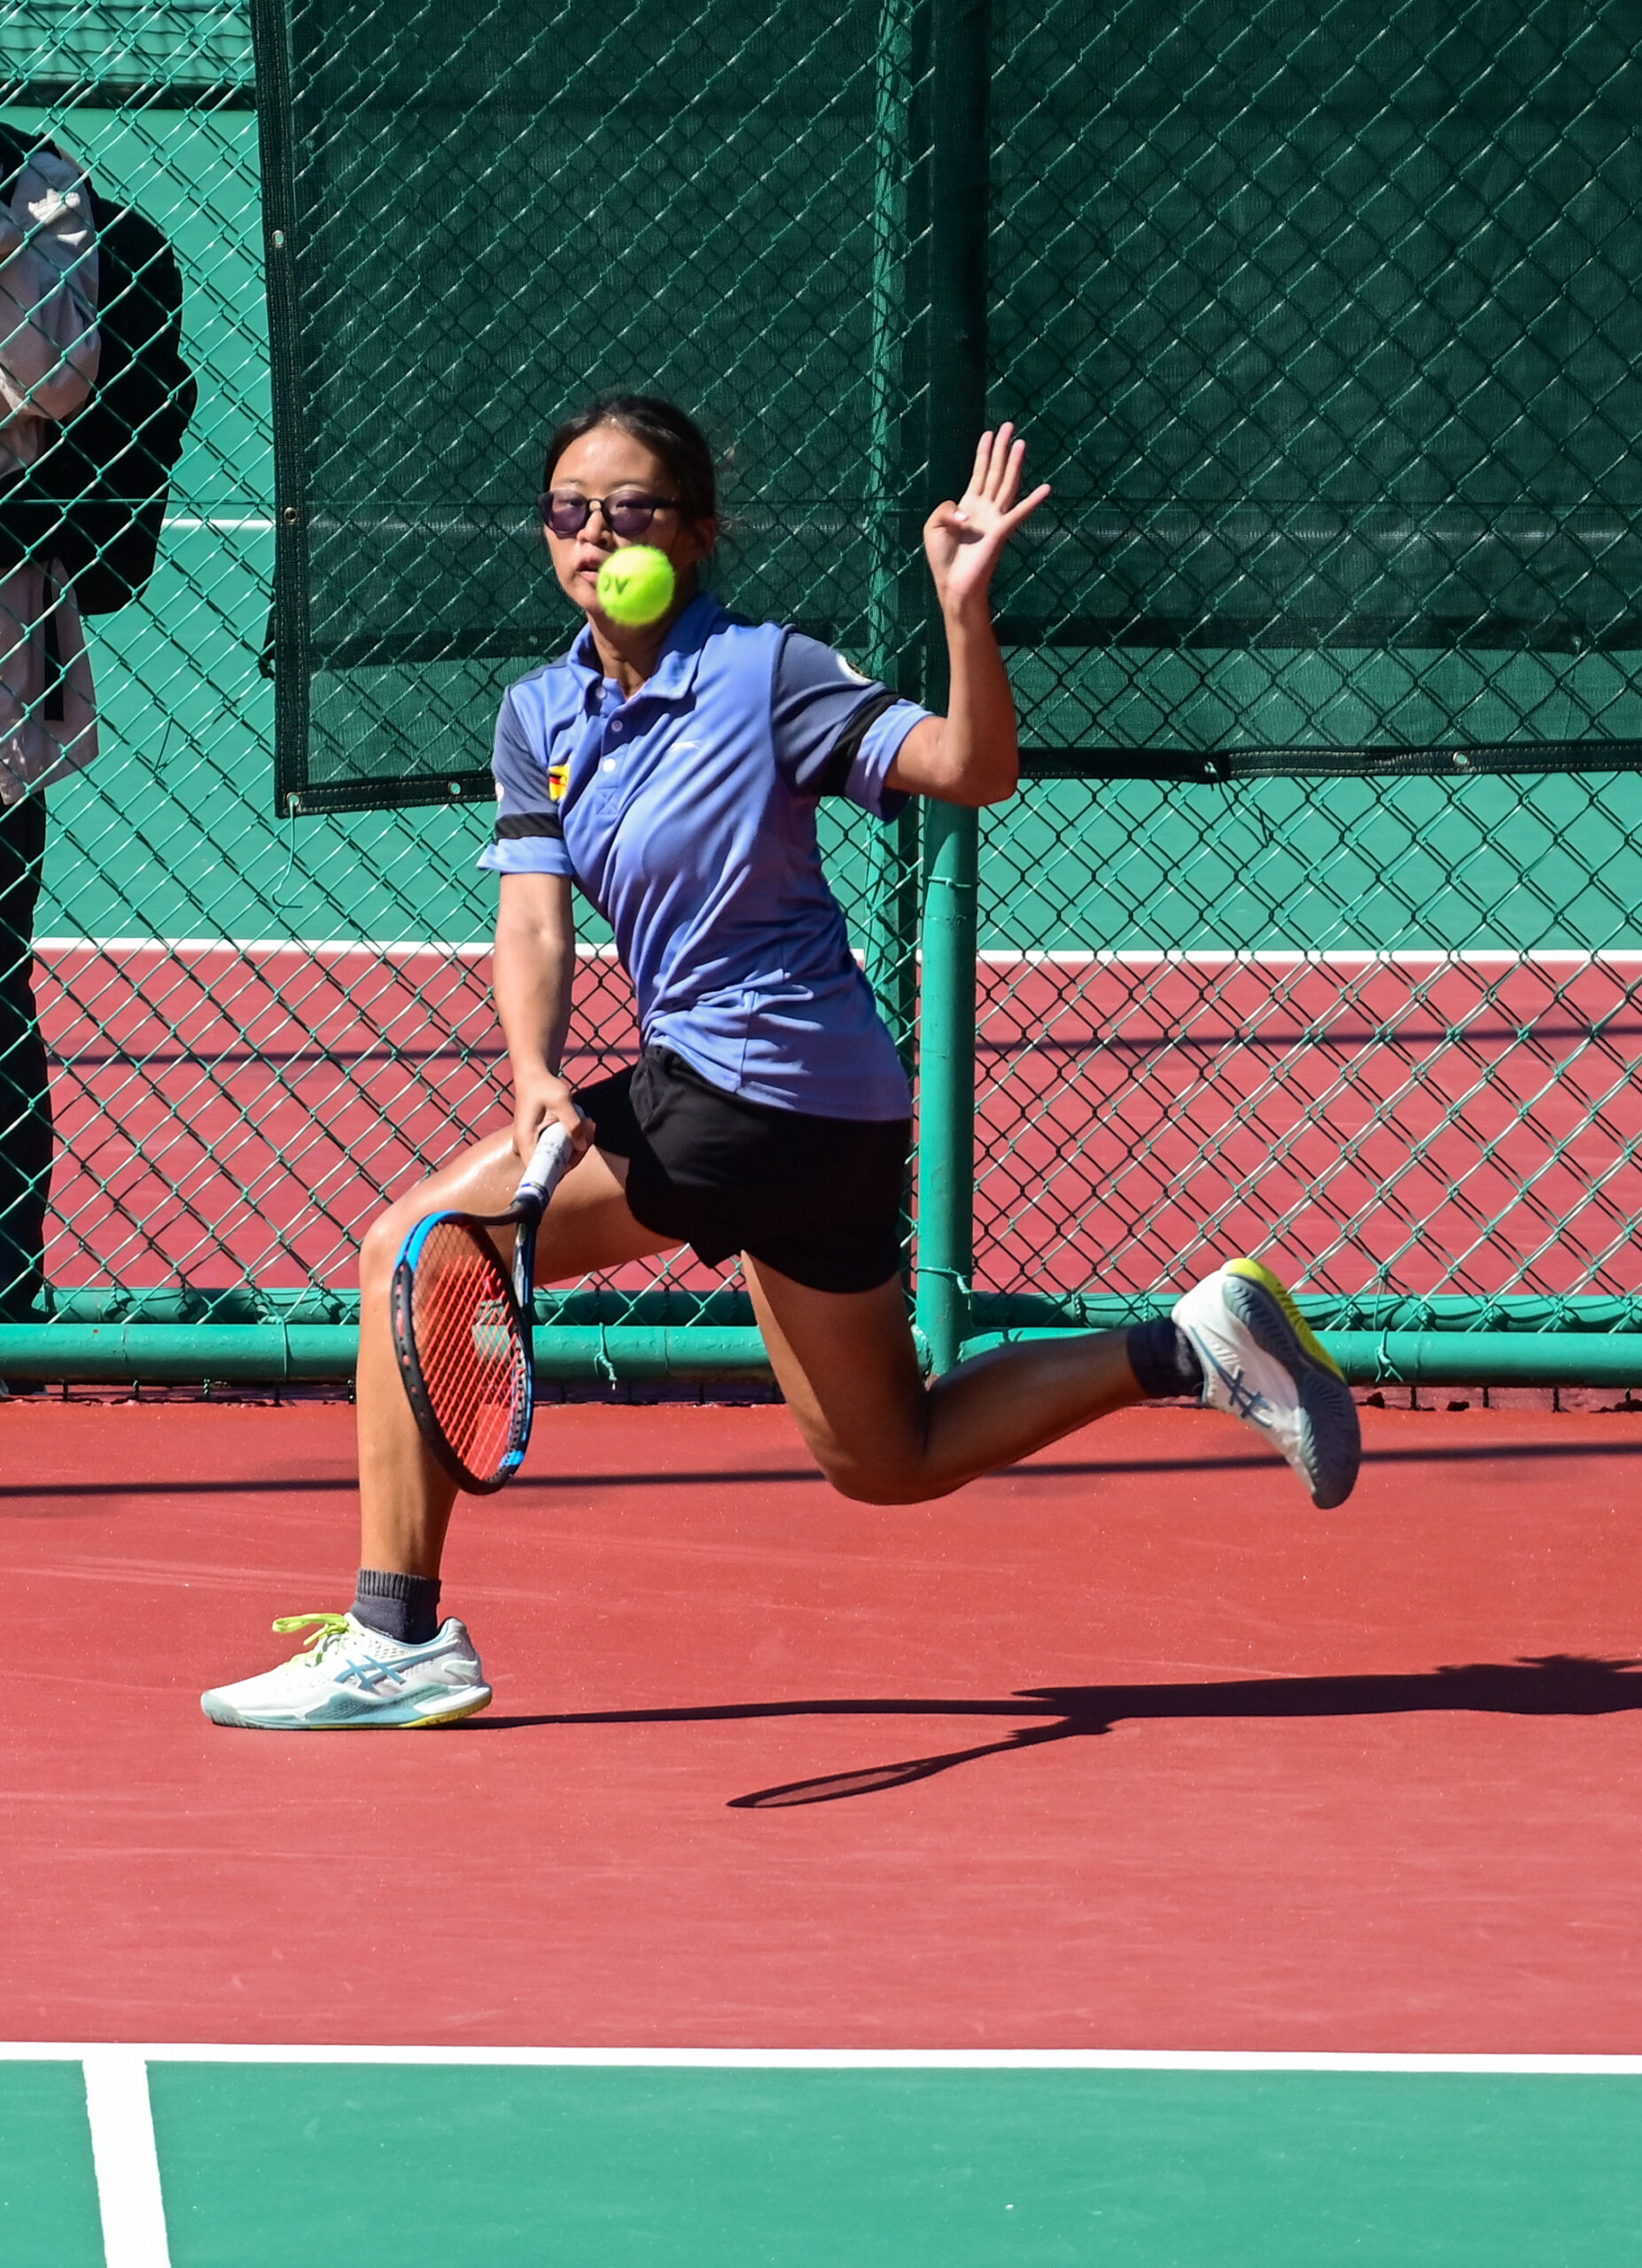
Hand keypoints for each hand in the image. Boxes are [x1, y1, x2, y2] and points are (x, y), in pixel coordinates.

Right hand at [512, 1068, 591, 1167]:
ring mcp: (533, 1145)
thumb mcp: (561, 1101)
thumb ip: (573, 1123)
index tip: (577, 1154)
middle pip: (553, 1166)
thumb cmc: (543, 1086)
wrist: (533, 1076)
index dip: (559, 1170)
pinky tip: (585, 1124)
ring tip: (589, 1123)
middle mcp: (526, 1147)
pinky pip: (558, 1149)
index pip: (538, 1171)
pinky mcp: (540, 1141)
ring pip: (558, 1158)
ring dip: (577, 1145)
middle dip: (576, 1153)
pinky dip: (572, 1140)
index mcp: (525, 1140)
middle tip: (590, 1130)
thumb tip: (582, 1146)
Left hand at [922, 422, 1049, 616]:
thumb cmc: (943, 558)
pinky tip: (1046, 488)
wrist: (953, 584)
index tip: (989, 432)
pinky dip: (1033, 501)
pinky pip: (1019, 513)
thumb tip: (966, 511)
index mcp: (967, 505)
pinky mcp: (1001, 532)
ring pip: (1006, 484)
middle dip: (1002, 448)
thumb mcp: (933, 525)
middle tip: (1009, 426)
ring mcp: (994, 519)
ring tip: (1021, 442)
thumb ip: (945, 508)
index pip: (979, 472)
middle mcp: (984, 508)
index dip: (984, 452)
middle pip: (996, 472)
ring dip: (1015, 464)